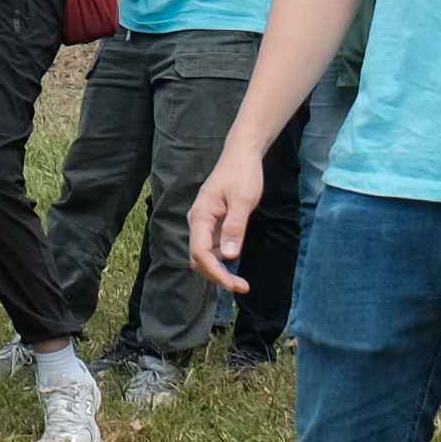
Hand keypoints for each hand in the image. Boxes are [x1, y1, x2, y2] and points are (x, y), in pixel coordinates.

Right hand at [188, 144, 266, 294]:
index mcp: (200, 216)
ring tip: (240, 282)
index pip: (200, 253)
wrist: (241, 155)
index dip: (216, 273)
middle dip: (217, 276)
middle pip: (198, 259)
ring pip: (204, 256)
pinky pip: (212, 249)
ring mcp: (204, 224)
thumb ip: (235, 228)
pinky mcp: (214, 224)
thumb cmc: (242, 174)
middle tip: (242, 286)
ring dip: (219, 271)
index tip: (235, 285)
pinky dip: (221, 262)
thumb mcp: (243, 200)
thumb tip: (228, 257)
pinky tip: (235, 267)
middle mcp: (197, 222)